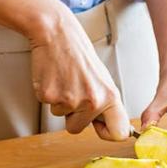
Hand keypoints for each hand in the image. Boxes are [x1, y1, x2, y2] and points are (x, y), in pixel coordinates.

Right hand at [28, 10, 130, 140]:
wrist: (58, 34)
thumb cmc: (79, 55)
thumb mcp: (102, 79)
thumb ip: (106, 104)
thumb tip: (111, 127)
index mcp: (110, 96)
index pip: (119, 133)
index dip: (107, 133)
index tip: (100, 127)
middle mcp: (93, 101)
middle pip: (77, 128)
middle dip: (72, 116)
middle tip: (73, 90)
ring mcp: (70, 100)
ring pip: (61, 116)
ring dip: (61, 102)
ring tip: (65, 79)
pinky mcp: (50, 96)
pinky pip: (48, 106)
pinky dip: (49, 94)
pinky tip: (54, 77)